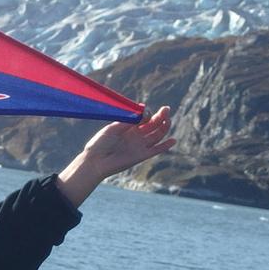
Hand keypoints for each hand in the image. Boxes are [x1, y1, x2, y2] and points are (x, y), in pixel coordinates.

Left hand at [57, 106, 175, 207]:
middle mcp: (135, 135)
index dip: (147, 112)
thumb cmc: (100, 142)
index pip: (143, 117)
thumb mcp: (113, 128)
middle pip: (153, 124)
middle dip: (160, 116)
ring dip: (164, 126)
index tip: (144, 110)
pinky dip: (165, 145)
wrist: (96, 161)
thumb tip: (144, 113)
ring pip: (157, 135)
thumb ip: (129, 121)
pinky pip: (156, 150)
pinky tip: (173, 140)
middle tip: (166, 109)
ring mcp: (139, 145)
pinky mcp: (141, 155)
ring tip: (169, 118)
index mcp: (128, 127)